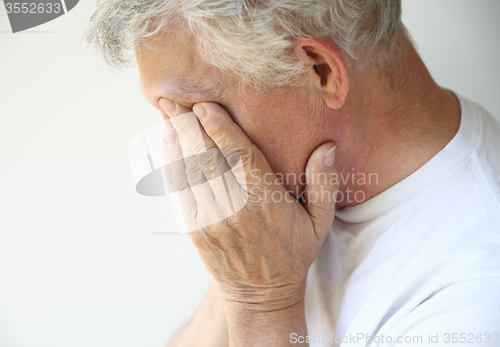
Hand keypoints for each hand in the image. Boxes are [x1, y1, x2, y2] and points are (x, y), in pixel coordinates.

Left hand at [160, 99, 338, 311]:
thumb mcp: (320, 222)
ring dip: (175, 141)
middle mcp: (235, 206)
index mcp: (265, 200)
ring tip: (165, 114)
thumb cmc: (292, 254)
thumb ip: (324, 183)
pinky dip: (172, 166)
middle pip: (207, 157)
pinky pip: (181, 191)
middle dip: (188, 125)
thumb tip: (327, 147)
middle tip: (174, 99)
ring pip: (189, 171)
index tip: (204, 104)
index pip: (238, 154)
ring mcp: (211, 218)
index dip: (218, 126)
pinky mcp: (196, 229)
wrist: (261, 295)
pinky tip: (168, 146)